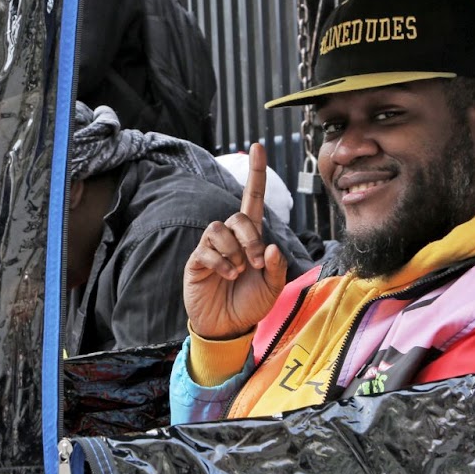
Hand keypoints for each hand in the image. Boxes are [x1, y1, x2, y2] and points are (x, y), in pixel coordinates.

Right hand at [183, 142, 287, 340]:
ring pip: (221, 229)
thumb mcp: (273, 288)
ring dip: (235, 251)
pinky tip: (227, 275)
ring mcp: (212, 247)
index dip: (256, 173)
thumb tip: (272, 247)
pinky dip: (221, 262)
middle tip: (257, 263)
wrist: (227, 327)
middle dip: (252, 239)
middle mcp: (231, 237)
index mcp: (252, 238)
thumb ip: (276, 268)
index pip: (254, 199)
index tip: (258, 146)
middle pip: (239, 216)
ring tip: (238, 272)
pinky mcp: (197, 260)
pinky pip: (207, 248)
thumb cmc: (250, 304)